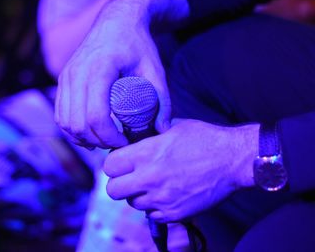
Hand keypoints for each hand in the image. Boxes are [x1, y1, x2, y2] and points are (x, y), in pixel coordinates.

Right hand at [55, 0, 188, 148]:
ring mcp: (66, 76)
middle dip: (97, 141)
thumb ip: (162, 100)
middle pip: (78, 123)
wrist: (117, 21)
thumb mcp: (155, 69)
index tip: (126, 142)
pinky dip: (71, 129)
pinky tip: (88, 135)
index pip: (96, 115)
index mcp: (99, 69)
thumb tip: (162, 130)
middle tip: (116, 144)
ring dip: (82, 138)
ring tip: (103, 141)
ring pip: (65, 121)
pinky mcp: (63, 80)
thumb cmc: (138, 45)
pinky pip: (60, 113)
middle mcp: (77, 72)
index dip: (110, 136)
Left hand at [103, 119, 257, 222]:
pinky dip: (156, 207)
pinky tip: (167, 194)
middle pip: (113, 190)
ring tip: (154, 185)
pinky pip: (152, 215)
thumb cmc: (205, 139)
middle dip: (119, 183)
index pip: (109, 166)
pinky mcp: (174, 213)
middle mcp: (149, 178)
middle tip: (131, 177)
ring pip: (132, 203)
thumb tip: (137, 136)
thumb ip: (151, 133)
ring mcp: (161, 198)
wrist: (233, 160)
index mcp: (146, 153)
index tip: (122, 162)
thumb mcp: (174, 127)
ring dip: (139, 195)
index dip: (114, 164)